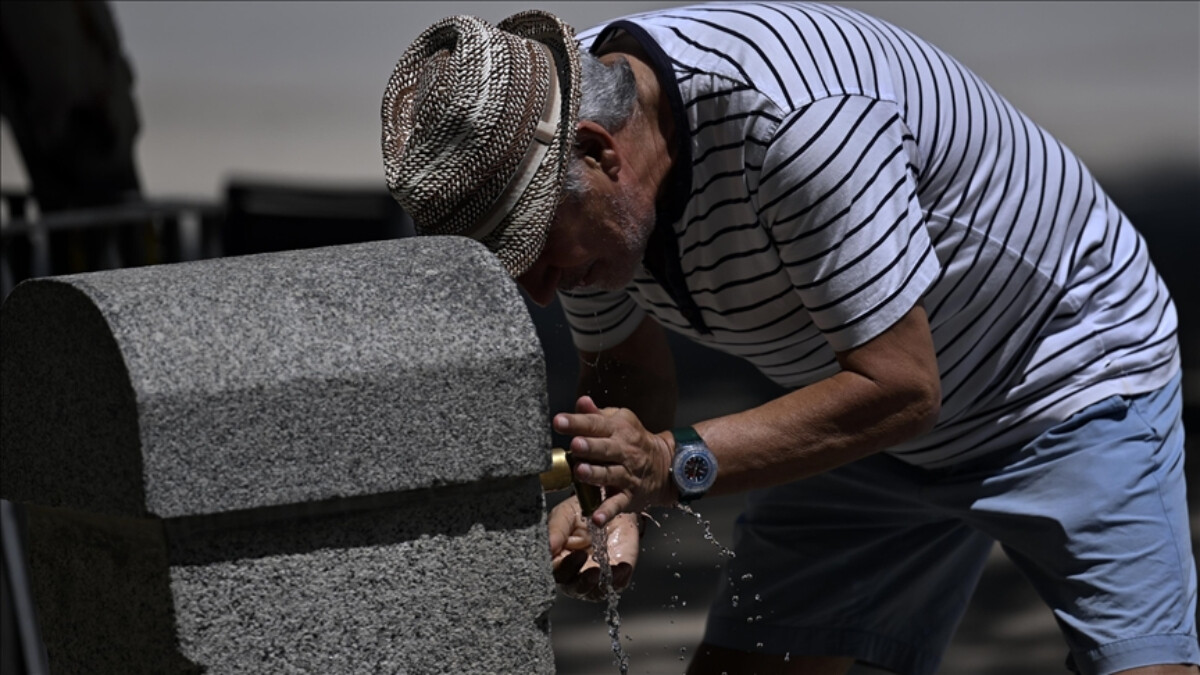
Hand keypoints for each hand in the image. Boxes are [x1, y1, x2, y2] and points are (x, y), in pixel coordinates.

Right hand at [548, 497, 639, 601]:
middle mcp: (574, 573)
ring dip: (599, 585)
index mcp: (558, 560)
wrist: (611, 504)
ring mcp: (595, 577)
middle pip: (573, 588)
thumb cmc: (581, 512)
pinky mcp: (615, 576)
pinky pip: (617, 585)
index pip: (556, 573)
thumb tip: (548, 547)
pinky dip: (620, 578)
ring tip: (604, 570)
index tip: (575, 555)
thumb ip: (556, 530)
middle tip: (588, 564)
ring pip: (594, 592)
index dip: (563, 568)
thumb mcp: (565, 515)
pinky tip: (623, 567)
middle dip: (581, 581)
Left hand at [553, 396, 675, 525]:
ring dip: (595, 474)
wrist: (666, 465)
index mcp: (619, 430)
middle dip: (590, 447)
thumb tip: (581, 402)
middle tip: (575, 444)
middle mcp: (624, 451)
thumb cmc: (633, 441)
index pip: (596, 424)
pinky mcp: (629, 496)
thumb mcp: (619, 422)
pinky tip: (596, 518)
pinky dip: (607, 512)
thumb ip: (596, 415)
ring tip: (580, 471)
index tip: (559, 421)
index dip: (577, 422)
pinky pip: (617, 504)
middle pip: (606, 448)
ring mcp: (627, 475)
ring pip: (611, 474)